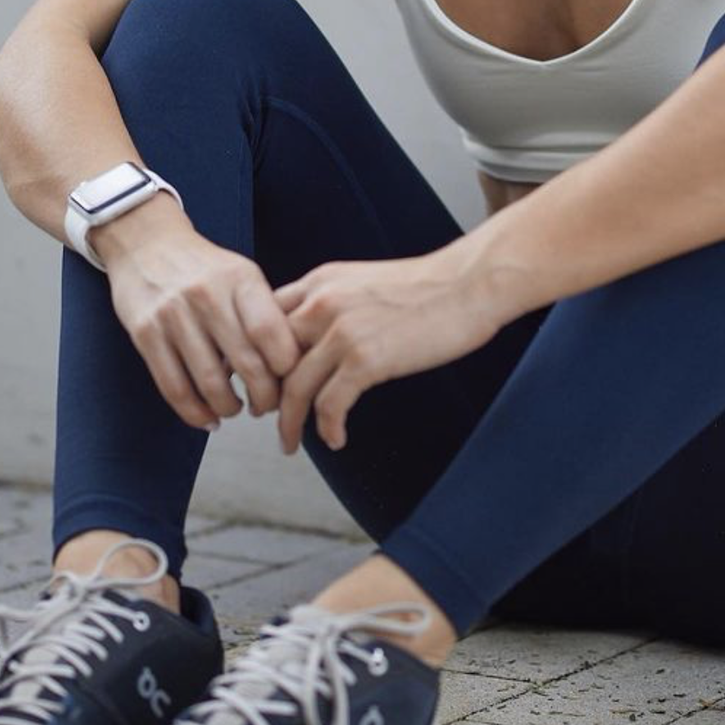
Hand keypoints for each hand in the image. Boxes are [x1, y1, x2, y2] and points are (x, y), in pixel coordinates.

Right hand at [103, 218, 299, 430]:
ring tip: (235, 409)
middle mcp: (208, 296)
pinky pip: (173, 387)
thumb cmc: (205, 268)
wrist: (147, 244)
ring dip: (228, 408)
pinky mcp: (146, 334)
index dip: (287, 368)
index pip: (272, 332)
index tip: (291, 381)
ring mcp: (174, 315)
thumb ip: (266, 313)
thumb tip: (294, 366)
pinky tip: (207, 418)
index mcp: (241, 280)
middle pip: (247, 363)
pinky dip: (194, 413)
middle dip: (263, 397)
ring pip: (209, 382)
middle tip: (266, 406)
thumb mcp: (243, 275)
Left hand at [270, 248, 514, 454]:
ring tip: (290, 443)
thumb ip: (333, 303)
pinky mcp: (366, 359)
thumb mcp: (364, 282)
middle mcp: (321, 304)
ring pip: (293, 388)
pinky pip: (329, 406)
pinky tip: (336, 439)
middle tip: (266, 416)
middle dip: (263, 393)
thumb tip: (316, 338)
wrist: (470, 283)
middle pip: (269, 359)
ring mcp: (342, 332)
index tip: (257, 382)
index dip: (254, 356)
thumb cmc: (427, 286)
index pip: (263, 322)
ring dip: (289, 423)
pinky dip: (327, 429)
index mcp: (319, 282)